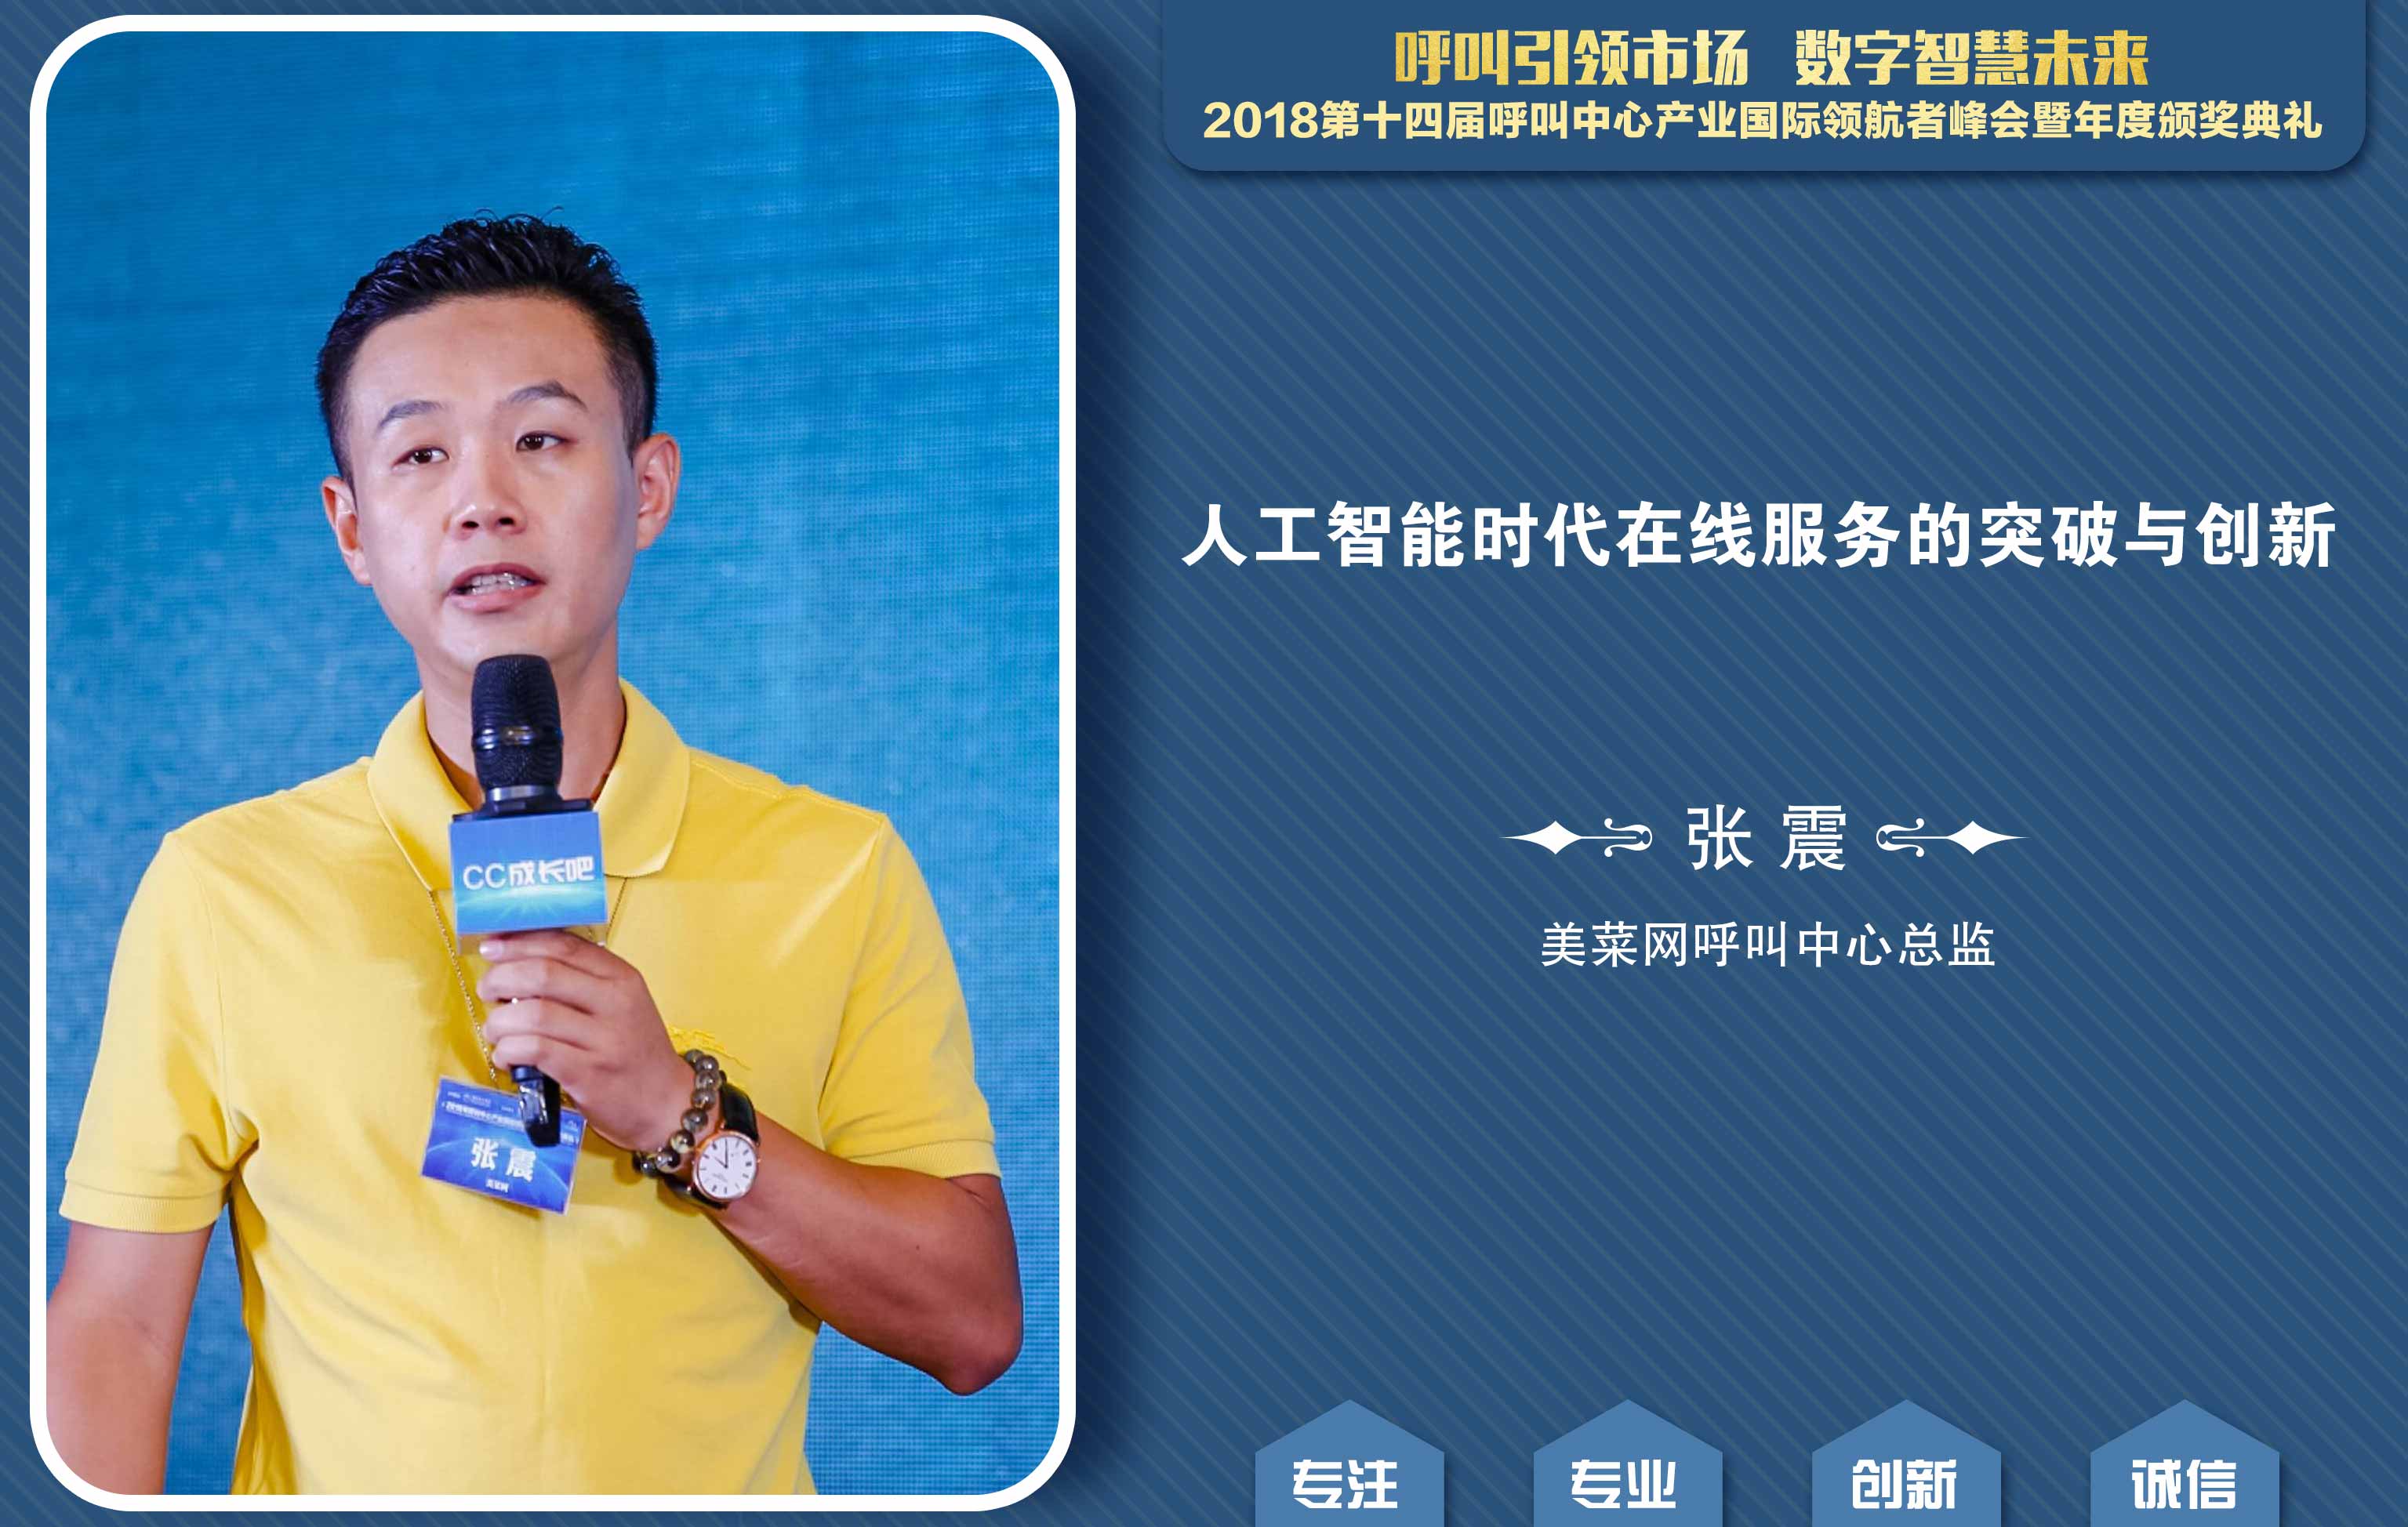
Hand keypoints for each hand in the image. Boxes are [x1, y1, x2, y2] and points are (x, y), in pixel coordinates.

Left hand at [475, 930, 692, 1152]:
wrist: (667, 1102)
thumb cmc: (635, 1050)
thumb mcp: (622, 1004)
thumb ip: (582, 982)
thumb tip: (517, 965)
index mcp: (622, 978)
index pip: (564, 946)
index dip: (520, 942)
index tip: (491, 948)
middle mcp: (616, 1003)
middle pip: (543, 974)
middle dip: (501, 978)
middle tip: (487, 990)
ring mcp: (603, 1039)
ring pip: (534, 1014)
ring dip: (500, 1020)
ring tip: (495, 1031)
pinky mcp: (588, 1074)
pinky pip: (535, 1050)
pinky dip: (508, 1050)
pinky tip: (505, 1056)